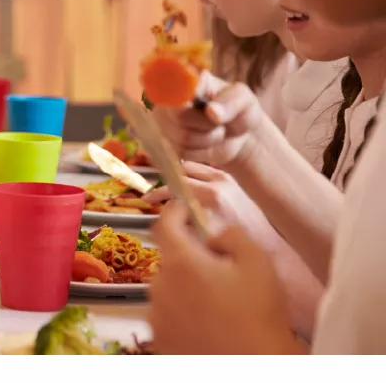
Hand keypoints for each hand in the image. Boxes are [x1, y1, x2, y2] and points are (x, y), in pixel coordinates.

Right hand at [144, 162, 276, 240]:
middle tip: (157, 193)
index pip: (174, 185)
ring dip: (180, 177)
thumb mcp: (202, 236)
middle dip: (168, 181)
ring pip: (194, 167)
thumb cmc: (234, 246)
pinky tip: (189, 192)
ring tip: (171, 191)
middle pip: (183, 170)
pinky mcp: (232, 181)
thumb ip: (181, 221)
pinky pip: (205, 171)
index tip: (146, 199)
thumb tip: (165, 213)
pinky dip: (193, 177)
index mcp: (211, 194)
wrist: (266, 244)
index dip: (157, 192)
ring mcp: (227, 178)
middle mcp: (220, 180)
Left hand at [148, 202, 299, 353]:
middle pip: (171, 260)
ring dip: (188, 288)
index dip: (175, 211)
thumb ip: (233, 236)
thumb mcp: (258, 263)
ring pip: (170, 289)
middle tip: (222, 271)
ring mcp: (156, 315)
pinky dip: (184, 314)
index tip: (184, 208)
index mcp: (181, 262)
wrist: (254, 367)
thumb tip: (214, 234)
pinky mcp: (159, 338)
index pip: (165, 223)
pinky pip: (168, 315)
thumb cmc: (259, 316)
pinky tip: (211, 323)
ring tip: (221, 304)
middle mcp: (160, 286)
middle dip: (192, 259)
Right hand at [152, 72, 267, 169]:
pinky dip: (202, 151)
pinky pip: (183, 151)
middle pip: (179, 116)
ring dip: (208, 138)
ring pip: (183, 137)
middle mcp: (168, 98)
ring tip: (216, 131)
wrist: (238, 137)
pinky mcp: (167, 143)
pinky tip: (207, 142)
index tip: (195, 104)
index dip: (180, 95)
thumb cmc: (239, 111)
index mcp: (185, 79)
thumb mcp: (244, 100)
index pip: (170, 83)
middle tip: (219, 121)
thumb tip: (212, 111)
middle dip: (207, 124)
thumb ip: (231, 101)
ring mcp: (165, 121)